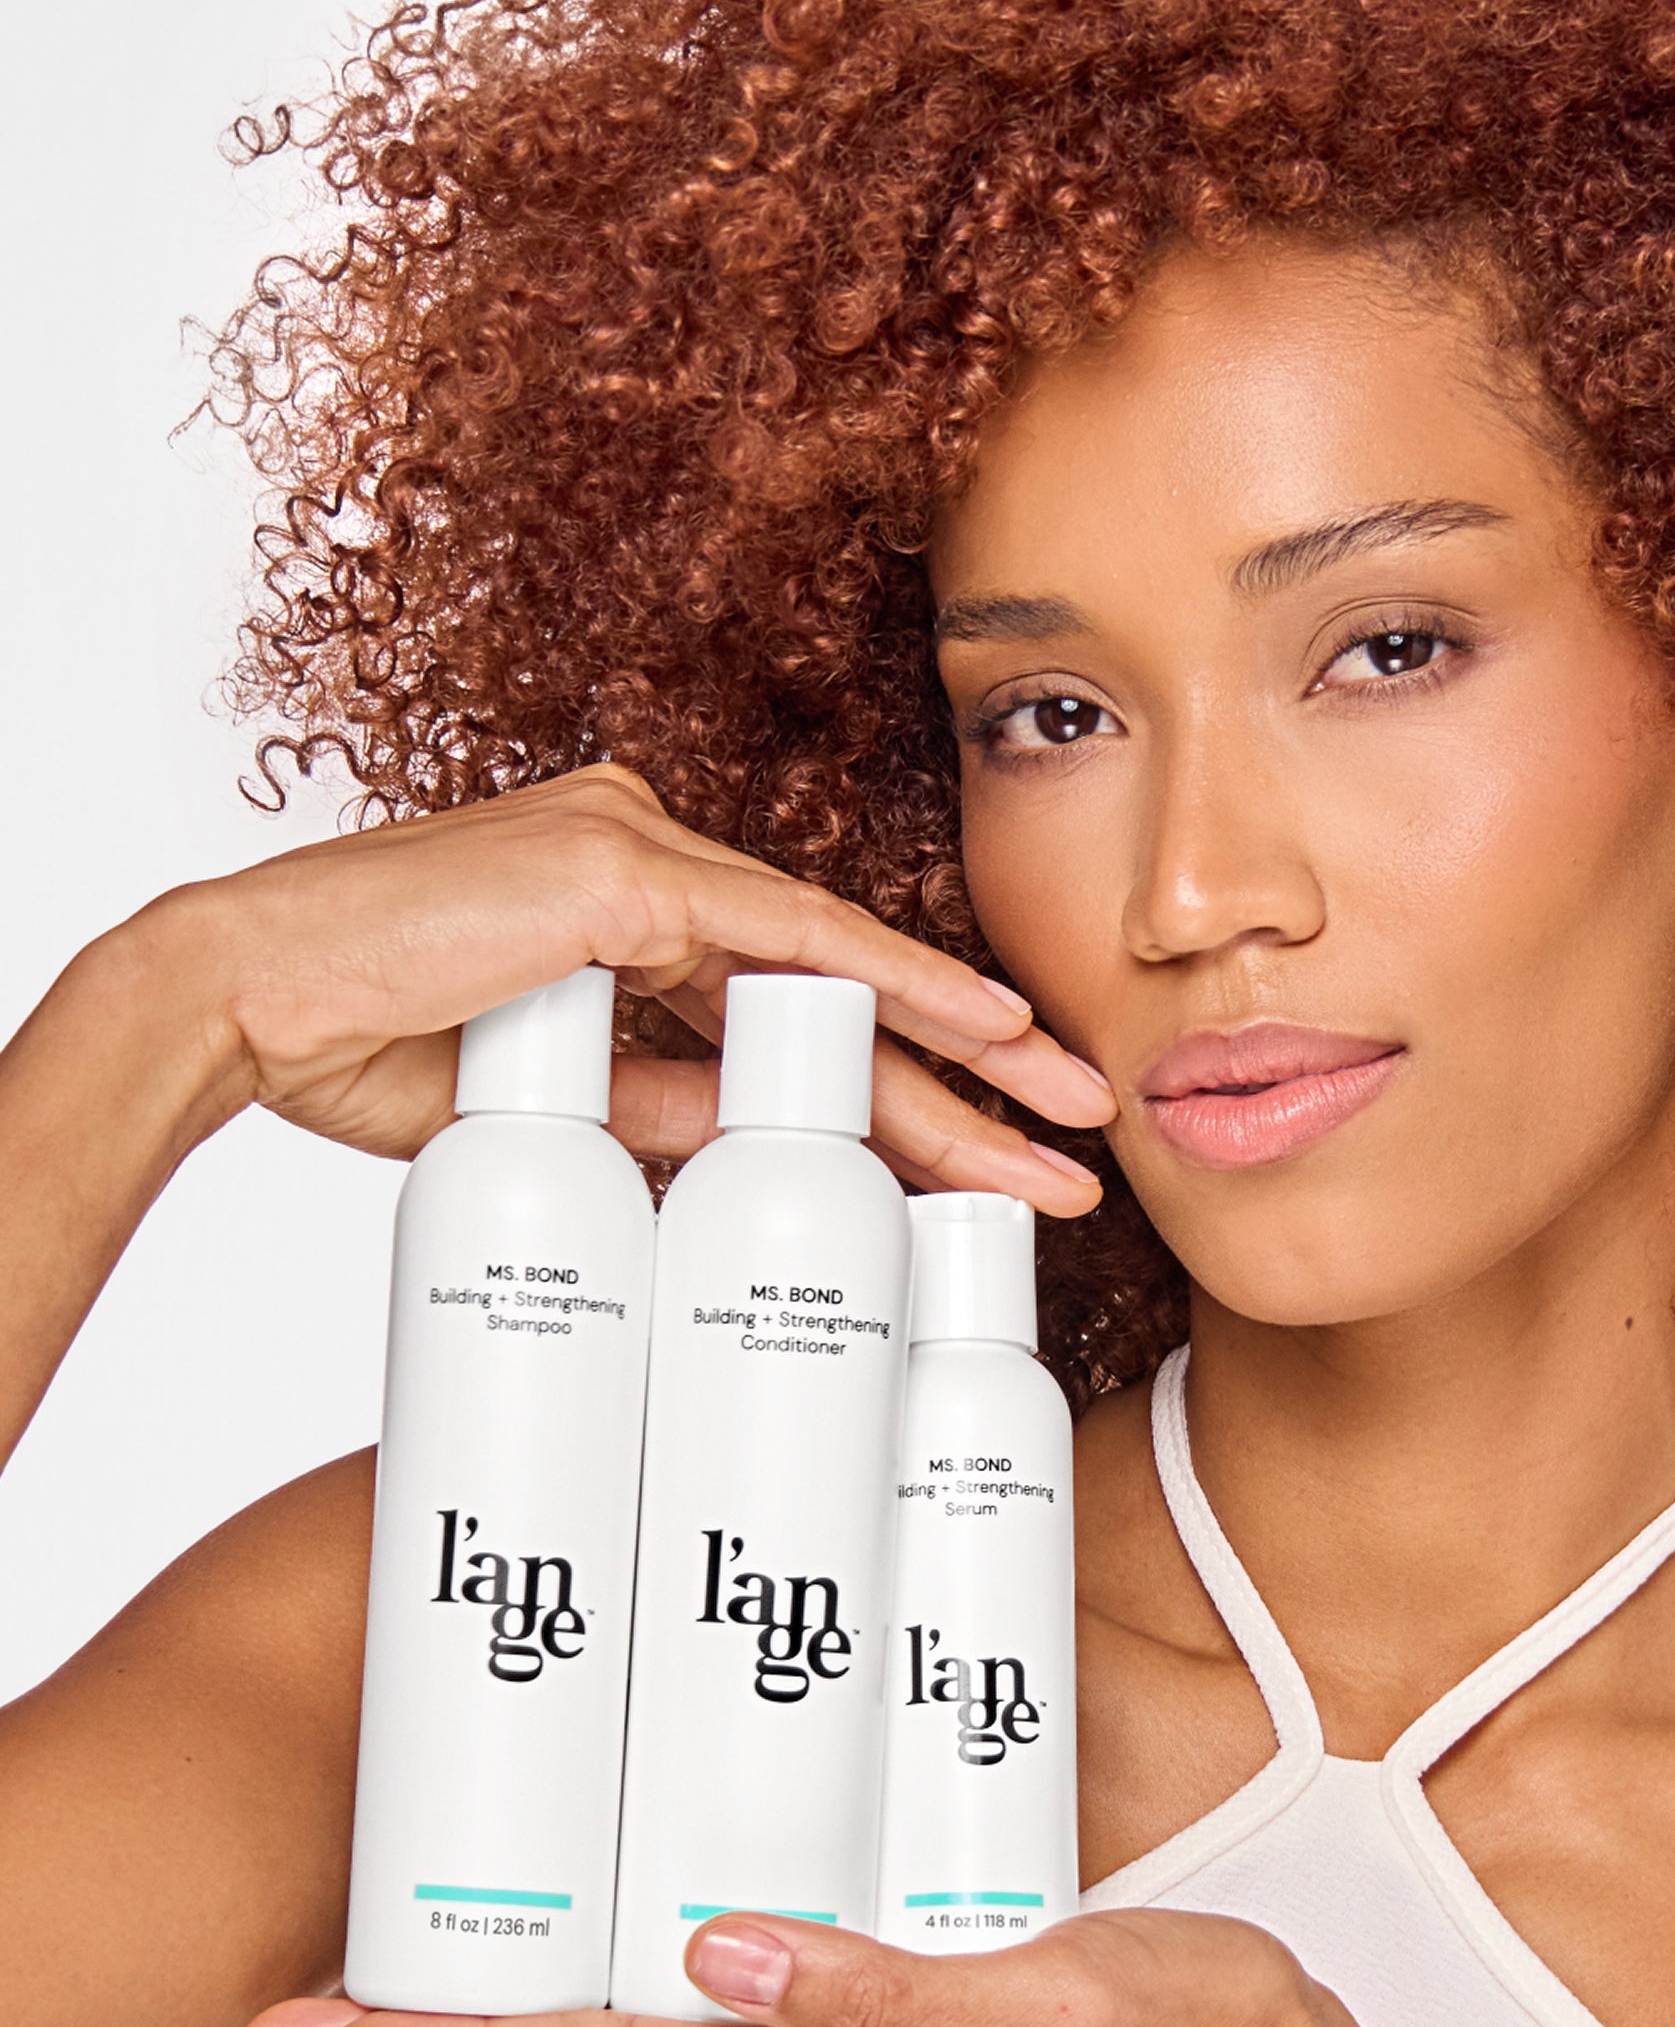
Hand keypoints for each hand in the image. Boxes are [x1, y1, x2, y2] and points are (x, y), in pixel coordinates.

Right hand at [116, 762, 1113, 1208]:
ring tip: (1070, 1117)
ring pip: (842, 974)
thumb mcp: (556, 1104)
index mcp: (636, 923)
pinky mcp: (627, 869)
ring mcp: (646, 857)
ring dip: (965, 1054)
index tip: (986, 1162)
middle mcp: (658, 872)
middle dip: (972, 1085)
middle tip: (1080, 1144)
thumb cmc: (365, 1048)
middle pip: (846, 1004)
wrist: (243, 1006)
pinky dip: (898, 981)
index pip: (799, 1027)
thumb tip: (760, 1170)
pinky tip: (988, 1022)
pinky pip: (794, 935)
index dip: (903, 1098)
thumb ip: (662, 1113)